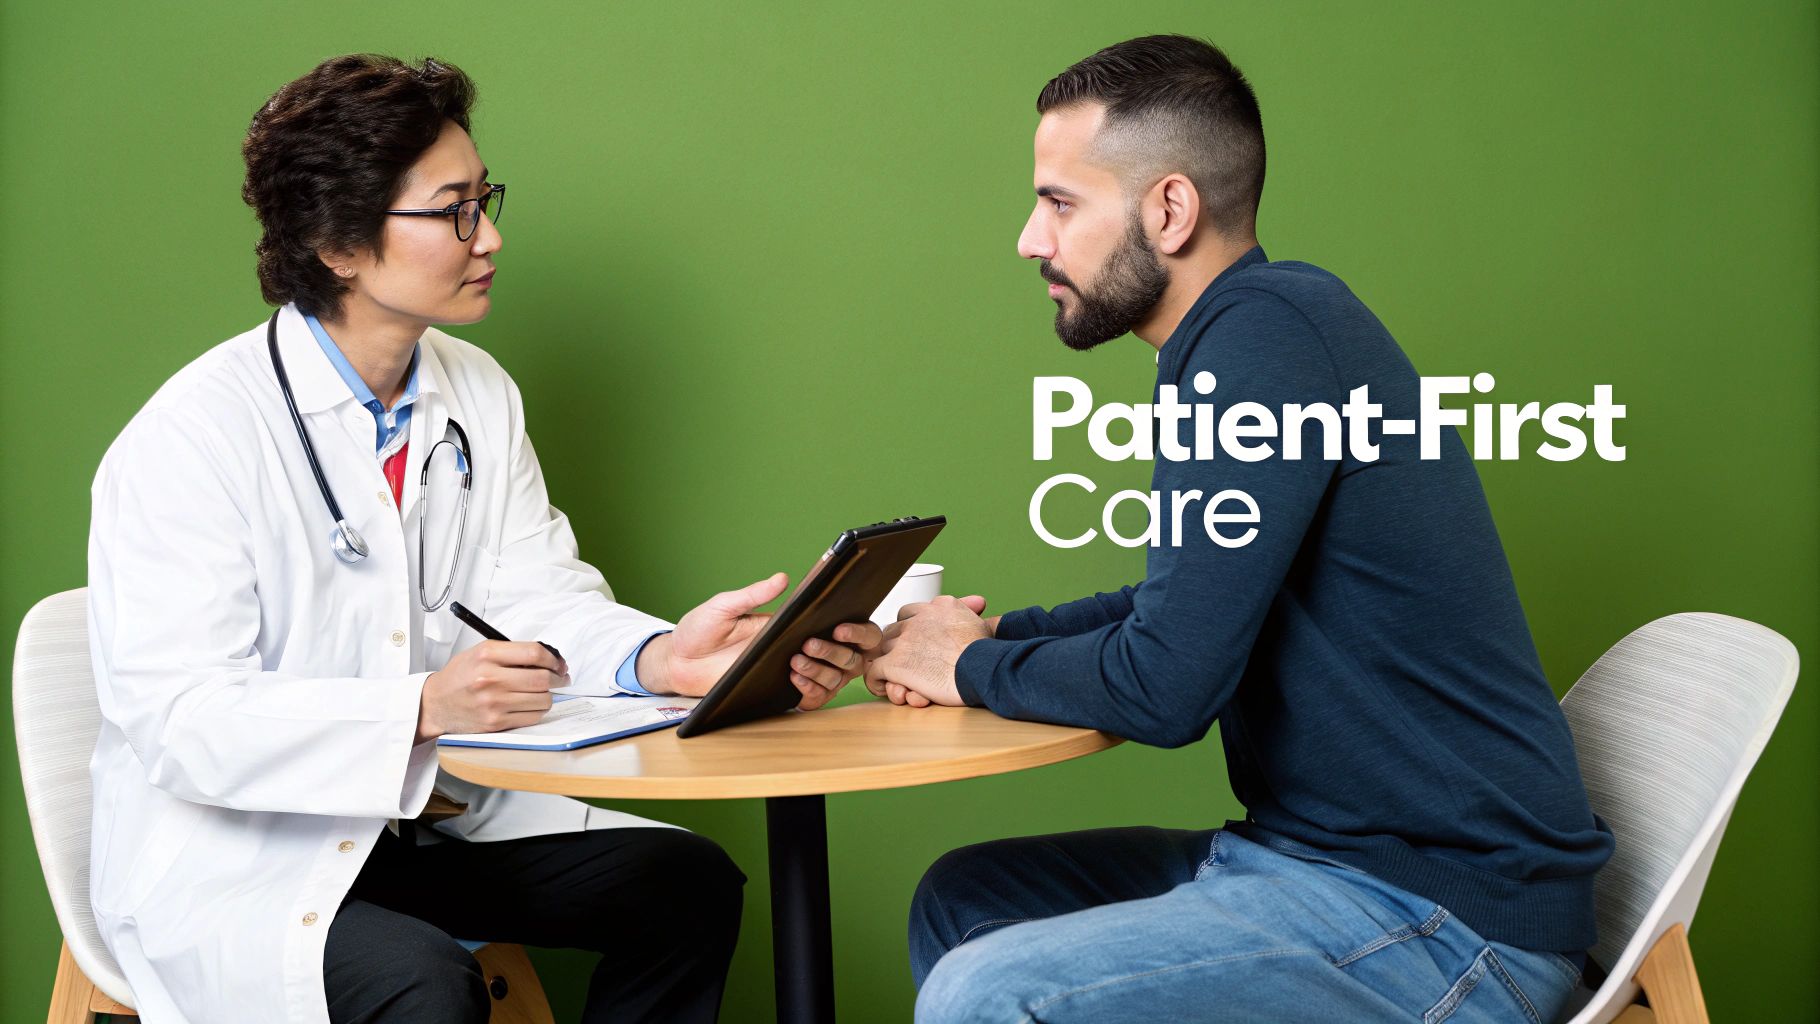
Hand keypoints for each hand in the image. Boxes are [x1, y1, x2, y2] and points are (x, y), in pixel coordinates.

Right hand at [418, 640, 568, 740]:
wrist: (435, 704)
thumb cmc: (460, 676)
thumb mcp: (480, 653)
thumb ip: (511, 652)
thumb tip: (549, 658)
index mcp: (487, 655)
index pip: (534, 653)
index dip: (554, 659)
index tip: (559, 663)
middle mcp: (489, 678)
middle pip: (542, 678)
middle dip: (558, 678)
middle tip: (560, 677)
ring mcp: (493, 703)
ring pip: (542, 700)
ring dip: (548, 695)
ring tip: (541, 692)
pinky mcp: (495, 722)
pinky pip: (532, 717)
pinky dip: (537, 710)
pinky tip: (530, 705)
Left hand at [642, 572, 883, 709]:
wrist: (678, 662)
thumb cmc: (699, 630)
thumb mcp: (723, 606)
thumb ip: (753, 594)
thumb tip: (783, 578)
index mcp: (792, 623)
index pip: (841, 625)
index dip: (855, 628)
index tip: (839, 625)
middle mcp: (800, 647)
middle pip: (848, 656)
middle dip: (838, 652)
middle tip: (810, 645)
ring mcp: (793, 671)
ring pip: (836, 679)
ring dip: (824, 672)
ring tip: (795, 662)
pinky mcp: (780, 691)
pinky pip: (814, 699)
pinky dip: (813, 692)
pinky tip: (795, 680)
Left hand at [862, 595, 990, 706]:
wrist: (982, 668)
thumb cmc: (986, 652)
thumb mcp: (980, 622)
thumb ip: (970, 611)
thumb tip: (978, 601)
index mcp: (938, 607)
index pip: (910, 613)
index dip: (910, 629)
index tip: (916, 644)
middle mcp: (918, 620)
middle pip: (893, 631)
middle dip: (897, 648)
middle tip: (905, 665)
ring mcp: (904, 641)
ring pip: (883, 651)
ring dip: (890, 666)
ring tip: (900, 681)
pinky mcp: (895, 663)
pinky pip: (874, 672)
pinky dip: (877, 682)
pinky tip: (887, 689)